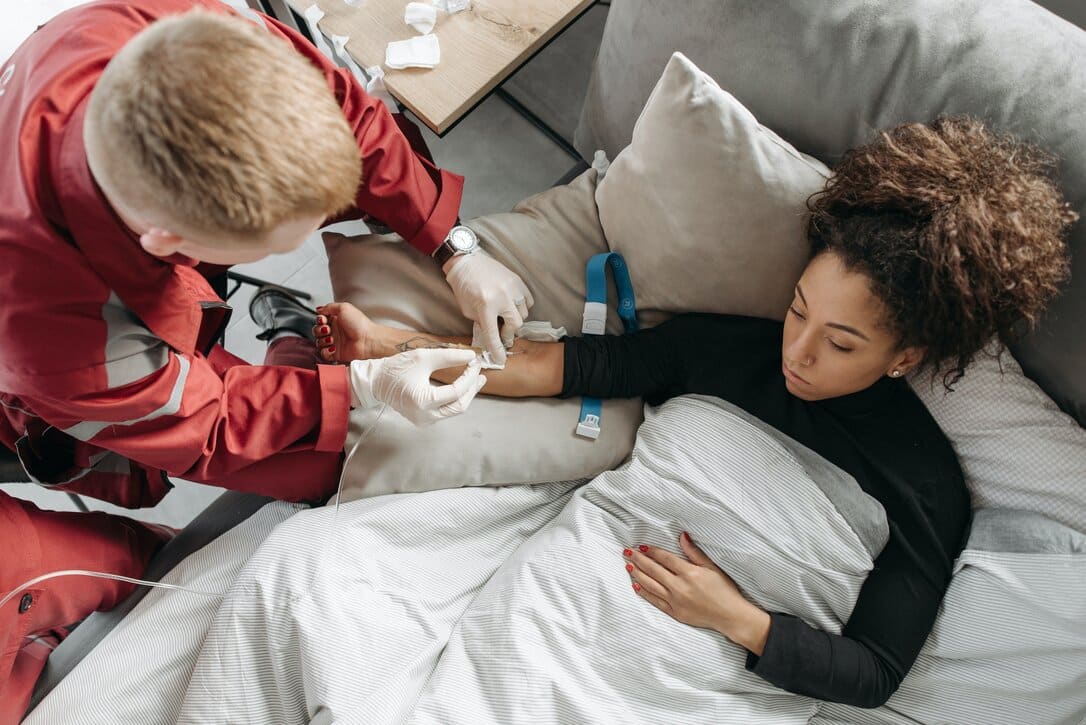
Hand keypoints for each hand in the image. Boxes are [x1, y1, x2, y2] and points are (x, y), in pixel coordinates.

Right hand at [314, 302, 376, 362]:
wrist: (369, 340)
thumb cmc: (361, 324)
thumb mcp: (344, 308)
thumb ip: (329, 307)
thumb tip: (319, 309)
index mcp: (337, 320)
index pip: (320, 320)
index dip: (319, 320)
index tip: (323, 320)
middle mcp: (336, 331)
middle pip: (317, 331)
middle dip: (319, 330)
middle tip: (327, 329)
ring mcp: (336, 343)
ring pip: (319, 342)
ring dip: (322, 340)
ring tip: (331, 339)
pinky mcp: (336, 354)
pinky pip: (324, 354)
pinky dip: (325, 351)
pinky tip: (332, 347)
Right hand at [349, 348, 485, 425]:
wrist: (377, 382)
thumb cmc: (397, 368)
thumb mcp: (424, 357)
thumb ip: (449, 357)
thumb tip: (471, 356)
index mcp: (423, 401)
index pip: (456, 391)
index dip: (469, 376)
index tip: (475, 362)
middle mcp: (425, 416)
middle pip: (459, 406)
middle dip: (472, 389)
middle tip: (480, 373)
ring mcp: (424, 421)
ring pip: (454, 410)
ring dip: (466, 394)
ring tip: (475, 379)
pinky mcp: (424, 420)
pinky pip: (446, 411)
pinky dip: (455, 399)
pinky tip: (461, 387)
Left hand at [444, 252, 533, 364]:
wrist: (466, 262)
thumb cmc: (463, 287)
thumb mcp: (468, 310)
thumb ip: (482, 324)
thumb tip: (493, 337)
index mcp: (486, 305)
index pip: (494, 335)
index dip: (498, 350)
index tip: (501, 359)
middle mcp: (502, 297)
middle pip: (515, 325)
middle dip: (509, 333)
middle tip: (502, 334)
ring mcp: (512, 287)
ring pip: (523, 313)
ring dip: (515, 319)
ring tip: (505, 317)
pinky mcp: (517, 280)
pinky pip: (527, 300)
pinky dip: (522, 307)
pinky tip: (512, 306)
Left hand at [623, 532, 770, 653]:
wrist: (730, 616)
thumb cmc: (724, 590)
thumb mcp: (712, 567)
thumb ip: (694, 552)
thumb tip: (682, 536)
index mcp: (689, 573)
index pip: (665, 558)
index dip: (652, 551)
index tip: (641, 546)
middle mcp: (679, 587)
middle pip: (653, 570)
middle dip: (639, 559)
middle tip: (627, 552)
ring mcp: (675, 601)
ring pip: (651, 585)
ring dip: (638, 574)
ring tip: (628, 566)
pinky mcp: (675, 613)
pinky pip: (655, 601)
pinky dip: (644, 593)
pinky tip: (636, 585)